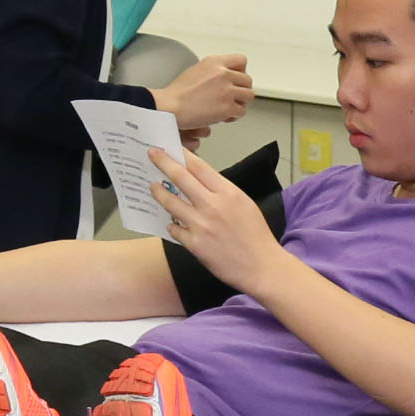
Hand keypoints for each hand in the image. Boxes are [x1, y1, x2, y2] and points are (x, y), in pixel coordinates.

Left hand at [146, 145, 283, 290]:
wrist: (262, 267)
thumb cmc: (256, 236)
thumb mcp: (244, 204)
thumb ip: (222, 192)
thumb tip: (199, 183)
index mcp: (228, 193)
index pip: (199, 167)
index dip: (182, 155)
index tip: (170, 148)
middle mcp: (213, 205)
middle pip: (181, 178)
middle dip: (163, 163)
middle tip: (152, 154)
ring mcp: (201, 225)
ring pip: (171, 202)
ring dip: (159, 193)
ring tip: (153, 187)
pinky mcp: (194, 245)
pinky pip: (175, 229)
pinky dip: (172, 223)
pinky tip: (172, 222)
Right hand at [151, 53, 253, 131]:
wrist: (169, 107)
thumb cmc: (178, 93)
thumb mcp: (197, 70)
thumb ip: (214, 70)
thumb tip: (226, 76)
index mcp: (214, 62)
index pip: (241, 60)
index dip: (241, 72)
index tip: (236, 80)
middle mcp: (223, 74)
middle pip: (247, 80)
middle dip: (240, 90)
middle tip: (231, 98)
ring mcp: (226, 90)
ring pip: (248, 96)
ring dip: (240, 103)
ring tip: (228, 107)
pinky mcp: (227, 107)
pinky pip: (241, 112)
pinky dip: (234, 116)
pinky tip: (223, 117)